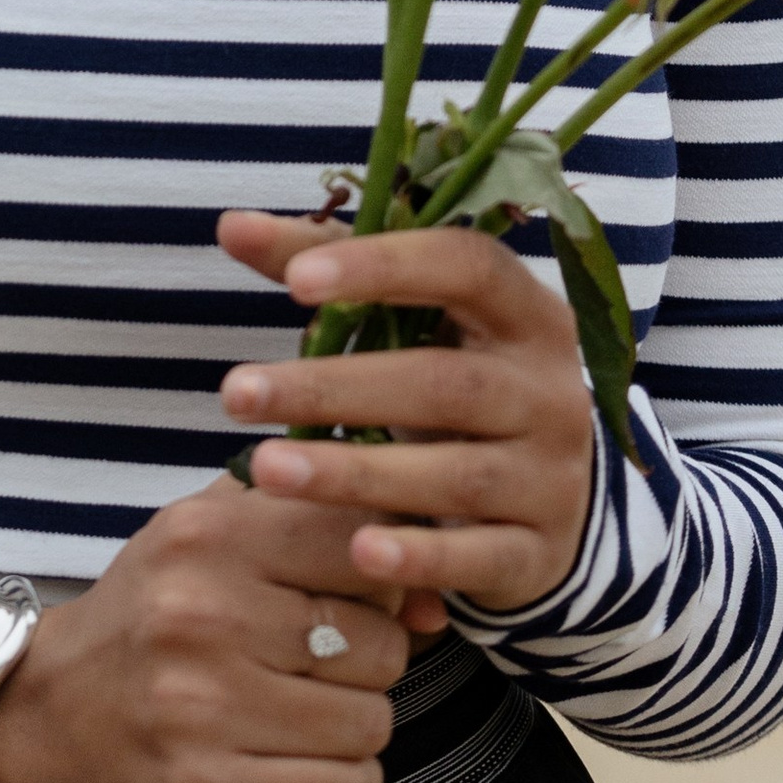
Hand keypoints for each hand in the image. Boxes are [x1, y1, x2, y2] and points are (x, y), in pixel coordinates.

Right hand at [0, 479, 413, 782]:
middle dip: (365, 666)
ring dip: (351, 731)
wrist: (40, 719)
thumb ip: (312, 532)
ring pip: (371, 723)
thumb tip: (426, 599)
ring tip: (297, 722)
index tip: (348, 602)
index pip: (364, 546)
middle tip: (313, 673)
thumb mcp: (206, 537)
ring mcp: (201, 707)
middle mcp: (203, 615)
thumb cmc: (146, 621)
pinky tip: (297, 770)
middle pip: (379, 645)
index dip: (379, 582)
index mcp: (207, 537)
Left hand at [215, 213, 598, 616]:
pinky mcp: (538, 553)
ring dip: (355, 473)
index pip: (467, 268)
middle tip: (237, 394)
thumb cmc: (454, 380)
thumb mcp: (411, 322)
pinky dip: (422, 557)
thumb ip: (323, 265)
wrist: (549, 495)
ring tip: (264, 469)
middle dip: (334, 389)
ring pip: (454, 475)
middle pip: (442, 383)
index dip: (384, 267)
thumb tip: (231, 225)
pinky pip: (481, 557)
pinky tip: (359, 554)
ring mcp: (551, 477)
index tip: (296, 284)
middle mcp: (551, 392)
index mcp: (526, 314)